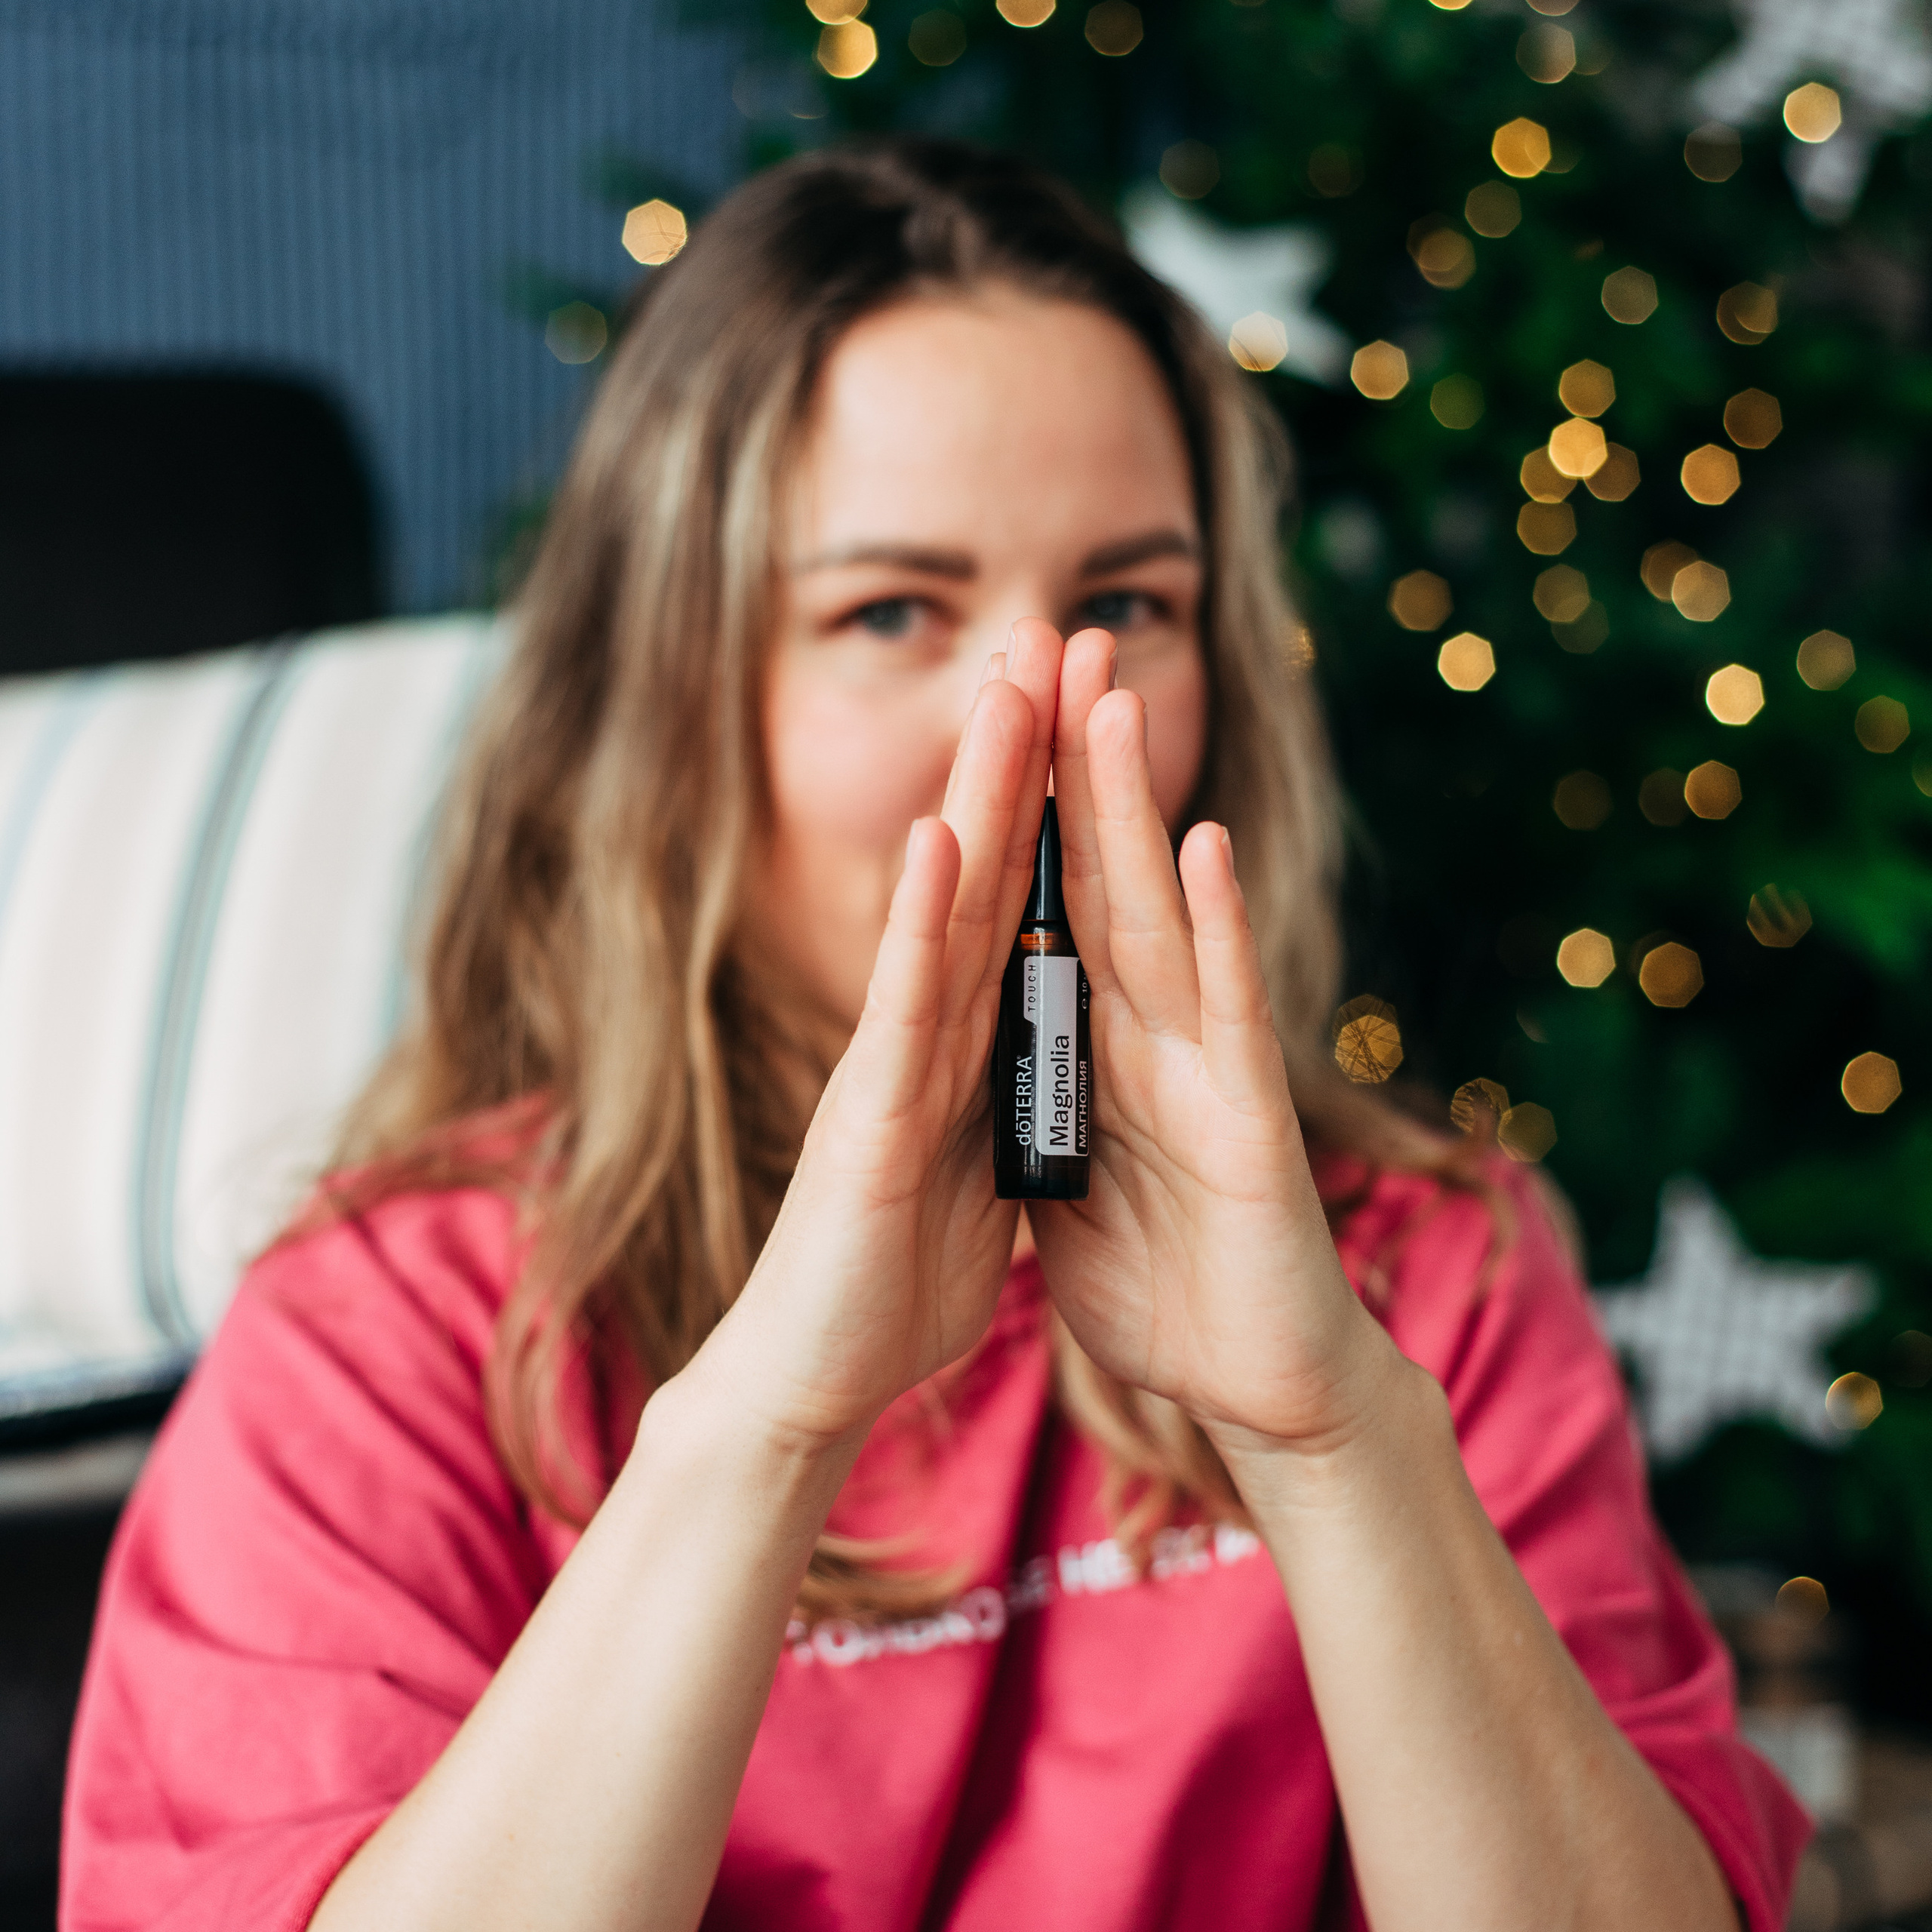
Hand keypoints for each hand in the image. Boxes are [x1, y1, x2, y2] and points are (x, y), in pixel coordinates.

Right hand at [693, 627, 1064, 1451]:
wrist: (814, 1380)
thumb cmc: (891, 1287)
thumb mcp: (980, 1176)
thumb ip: (1004, 1107)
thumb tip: (1038, 1074)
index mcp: (967, 1044)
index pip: (1020, 901)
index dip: (1055, 804)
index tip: (1087, 709)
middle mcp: (928, 1030)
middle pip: (987, 870)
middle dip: (1022, 754)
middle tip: (1054, 636)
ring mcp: (894, 1063)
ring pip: (947, 908)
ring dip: (981, 796)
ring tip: (1010, 687)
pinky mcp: (869, 1118)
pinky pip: (904, 1008)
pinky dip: (921, 921)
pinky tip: (941, 836)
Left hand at [1029, 626, 1396, 1454]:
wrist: (1260, 1391)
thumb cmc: (1167, 1291)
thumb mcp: (1064, 1184)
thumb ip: (1033, 1111)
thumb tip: (980, 1069)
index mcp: (1098, 1050)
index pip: (1051, 910)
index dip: (1020, 813)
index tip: (995, 712)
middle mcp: (1153, 1036)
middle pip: (1102, 879)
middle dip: (1075, 764)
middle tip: (1058, 642)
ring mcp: (1206, 1069)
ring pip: (1160, 915)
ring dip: (1132, 810)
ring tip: (1112, 700)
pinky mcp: (1251, 1123)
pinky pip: (1226, 1013)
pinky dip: (1217, 930)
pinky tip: (1201, 846)